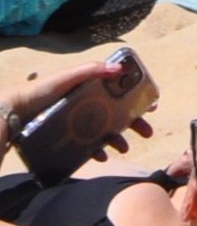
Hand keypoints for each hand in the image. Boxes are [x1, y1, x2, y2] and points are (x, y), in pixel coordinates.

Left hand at [9, 46, 153, 145]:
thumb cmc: (40, 90)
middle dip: (136, 123)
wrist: (14, 112)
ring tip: (124, 148)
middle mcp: (89, 103)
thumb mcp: (67, 76)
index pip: (123, 91)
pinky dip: (98, 151)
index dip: (139, 98)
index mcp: (93, 87)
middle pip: (120, 113)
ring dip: (119, 140)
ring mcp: (80, 121)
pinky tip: (102, 156)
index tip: (152, 106)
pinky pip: (89, 145)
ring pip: (107, 131)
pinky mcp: (70, 136)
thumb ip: (92, 70)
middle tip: (147, 133)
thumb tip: (118, 68)